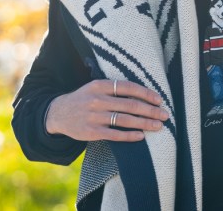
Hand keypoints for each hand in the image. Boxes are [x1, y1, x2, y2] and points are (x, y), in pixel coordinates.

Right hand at [45, 79, 168, 141]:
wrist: (57, 113)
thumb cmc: (84, 99)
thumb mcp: (95, 87)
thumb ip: (115, 89)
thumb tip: (142, 94)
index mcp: (100, 85)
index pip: (128, 87)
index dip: (145, 93)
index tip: (159, 99)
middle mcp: (97, 99)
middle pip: (130, 105)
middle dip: (150, 110)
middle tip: (165, 115)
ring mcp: (94, 116)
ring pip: (124, 120)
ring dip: (144, 123)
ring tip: (158, 126)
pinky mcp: (91, 132)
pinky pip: (114, 134)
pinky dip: (129, 136)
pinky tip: (141, 136)